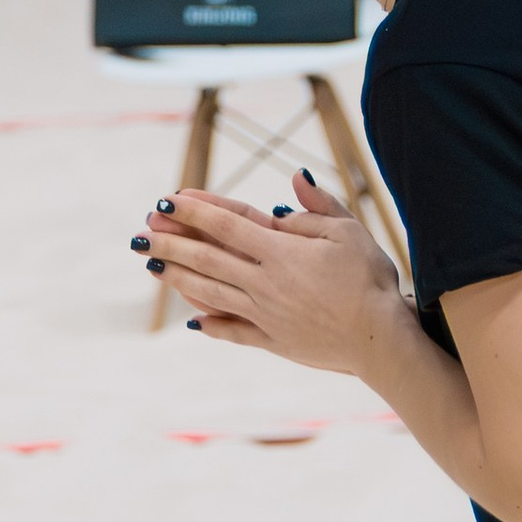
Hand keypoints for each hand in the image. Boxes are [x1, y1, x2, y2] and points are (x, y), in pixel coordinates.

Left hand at [139, 173, 399, 369]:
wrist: (380, 340)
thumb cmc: (370, 281)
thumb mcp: (349, 231)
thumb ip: (316, 207)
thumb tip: (293, 180)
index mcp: (280, 251)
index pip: (226, 224)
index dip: (194, 210)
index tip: (166, 199)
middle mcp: (264, 282)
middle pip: (207, 258)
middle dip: (170, 243)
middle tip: (141, 234)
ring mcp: (266, 314)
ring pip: (211, 292)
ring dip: (179, 278)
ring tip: (154, 266)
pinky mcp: (274, 341)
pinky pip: (234, 331)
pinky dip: (212, 324)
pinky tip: (193, 320)